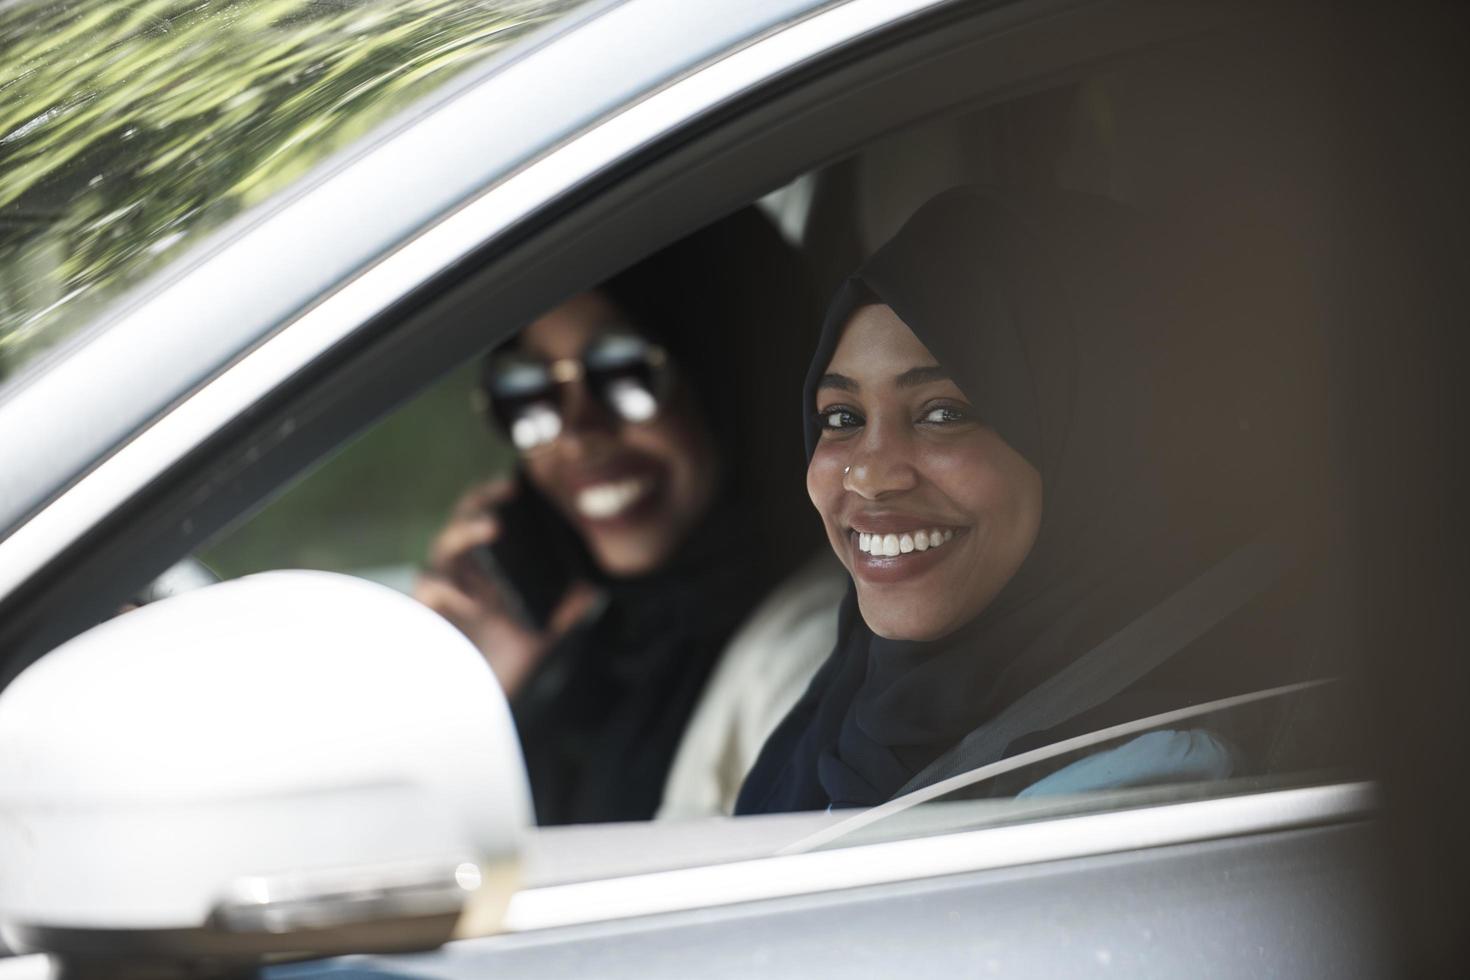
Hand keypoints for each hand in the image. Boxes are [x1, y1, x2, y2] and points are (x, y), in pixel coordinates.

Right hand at [414, 479, 599, 696]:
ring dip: (465, 532)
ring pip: (442, 549)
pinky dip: (449, 585)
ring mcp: (441, 594)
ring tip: (493, 528)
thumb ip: (565, 607)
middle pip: (459, 524)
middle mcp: (460, 576)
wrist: (477, 709)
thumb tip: (592, 584)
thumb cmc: (503, 664)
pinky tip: (473, 598)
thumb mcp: (543, 632)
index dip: (494, 497)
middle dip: (479, 503)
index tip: (518, 485)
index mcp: (484, 570)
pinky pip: (427, 585)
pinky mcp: (425, 616)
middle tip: (508, 493)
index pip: (484, 520)